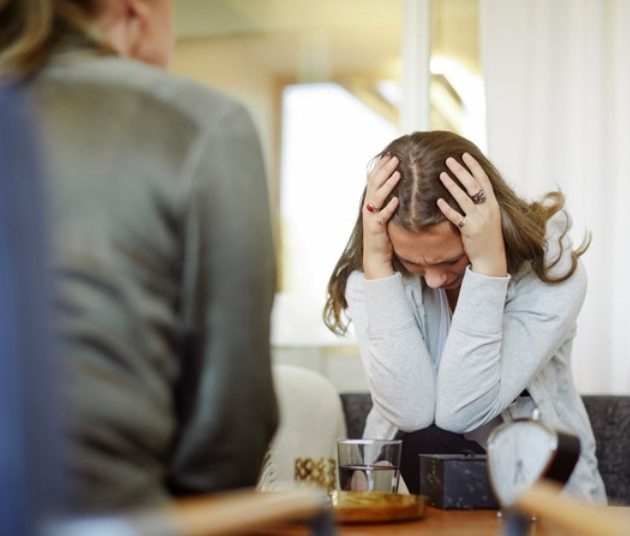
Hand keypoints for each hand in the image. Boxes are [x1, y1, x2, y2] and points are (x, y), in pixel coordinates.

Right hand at [362, 154, 400, 278]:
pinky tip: (396, 200)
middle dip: (385, 170)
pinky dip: (389, 207)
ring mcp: (371, 217)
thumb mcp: (384, 213)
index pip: (373, 179)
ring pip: (377, 197)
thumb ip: (388, 200)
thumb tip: (400, 186)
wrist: (375, 256)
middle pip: (375, 184)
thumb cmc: (383, 234)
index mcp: (370, 201)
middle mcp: (368, 207)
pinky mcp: (376, 228)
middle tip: (395, 158)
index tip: (390, 154)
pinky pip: (382, 216)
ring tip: (398, 173)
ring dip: (388, 184)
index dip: (381, 166)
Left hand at [437, 153, 506, 277]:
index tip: (465, 155)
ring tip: (441, 174)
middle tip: (448, 160)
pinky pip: (456, 217)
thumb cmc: (488, 236)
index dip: (474, 167)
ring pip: (464, 198)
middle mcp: (487, 209)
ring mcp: (479, 220)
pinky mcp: (469, 231)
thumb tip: (471, 186)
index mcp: (493, 204)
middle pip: (473, 185)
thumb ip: (482, 202)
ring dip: (452, 185)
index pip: (484, 180)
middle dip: (461, 171)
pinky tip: (438, 201)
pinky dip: (447, 208)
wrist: (491, 258)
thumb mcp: (490, 216)